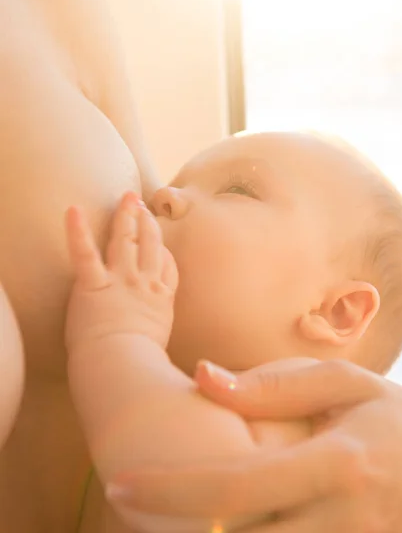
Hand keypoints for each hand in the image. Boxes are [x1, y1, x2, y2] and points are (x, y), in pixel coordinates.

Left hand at [64, 191, 177, 350]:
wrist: (124, 365)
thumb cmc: (142, 362)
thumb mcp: (161, 341)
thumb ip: (159, 327)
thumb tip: (160, 332)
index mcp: (161, 298)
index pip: (167, 265)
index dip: (163, 251)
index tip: (160, 244)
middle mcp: (144, 283)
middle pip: (150, 244)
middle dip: (148, 222)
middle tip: (143, 205)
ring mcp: (121, 281)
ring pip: (126, 240)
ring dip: (127, 216)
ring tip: (128, 198)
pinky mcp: (94, 285)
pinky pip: (85, 254)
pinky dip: (77, 232)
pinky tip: (73, 210)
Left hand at [107, 359, 401, 531]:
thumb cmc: (393, 412)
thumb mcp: (344, 383)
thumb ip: (274, 384)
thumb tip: (204, 375)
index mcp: (336, 462)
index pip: (236, 486)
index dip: (171, 490)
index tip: (120, 482)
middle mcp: (341, 517)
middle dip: (175, 532)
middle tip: (132, 504)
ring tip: (167, 516)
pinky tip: (220, 524)